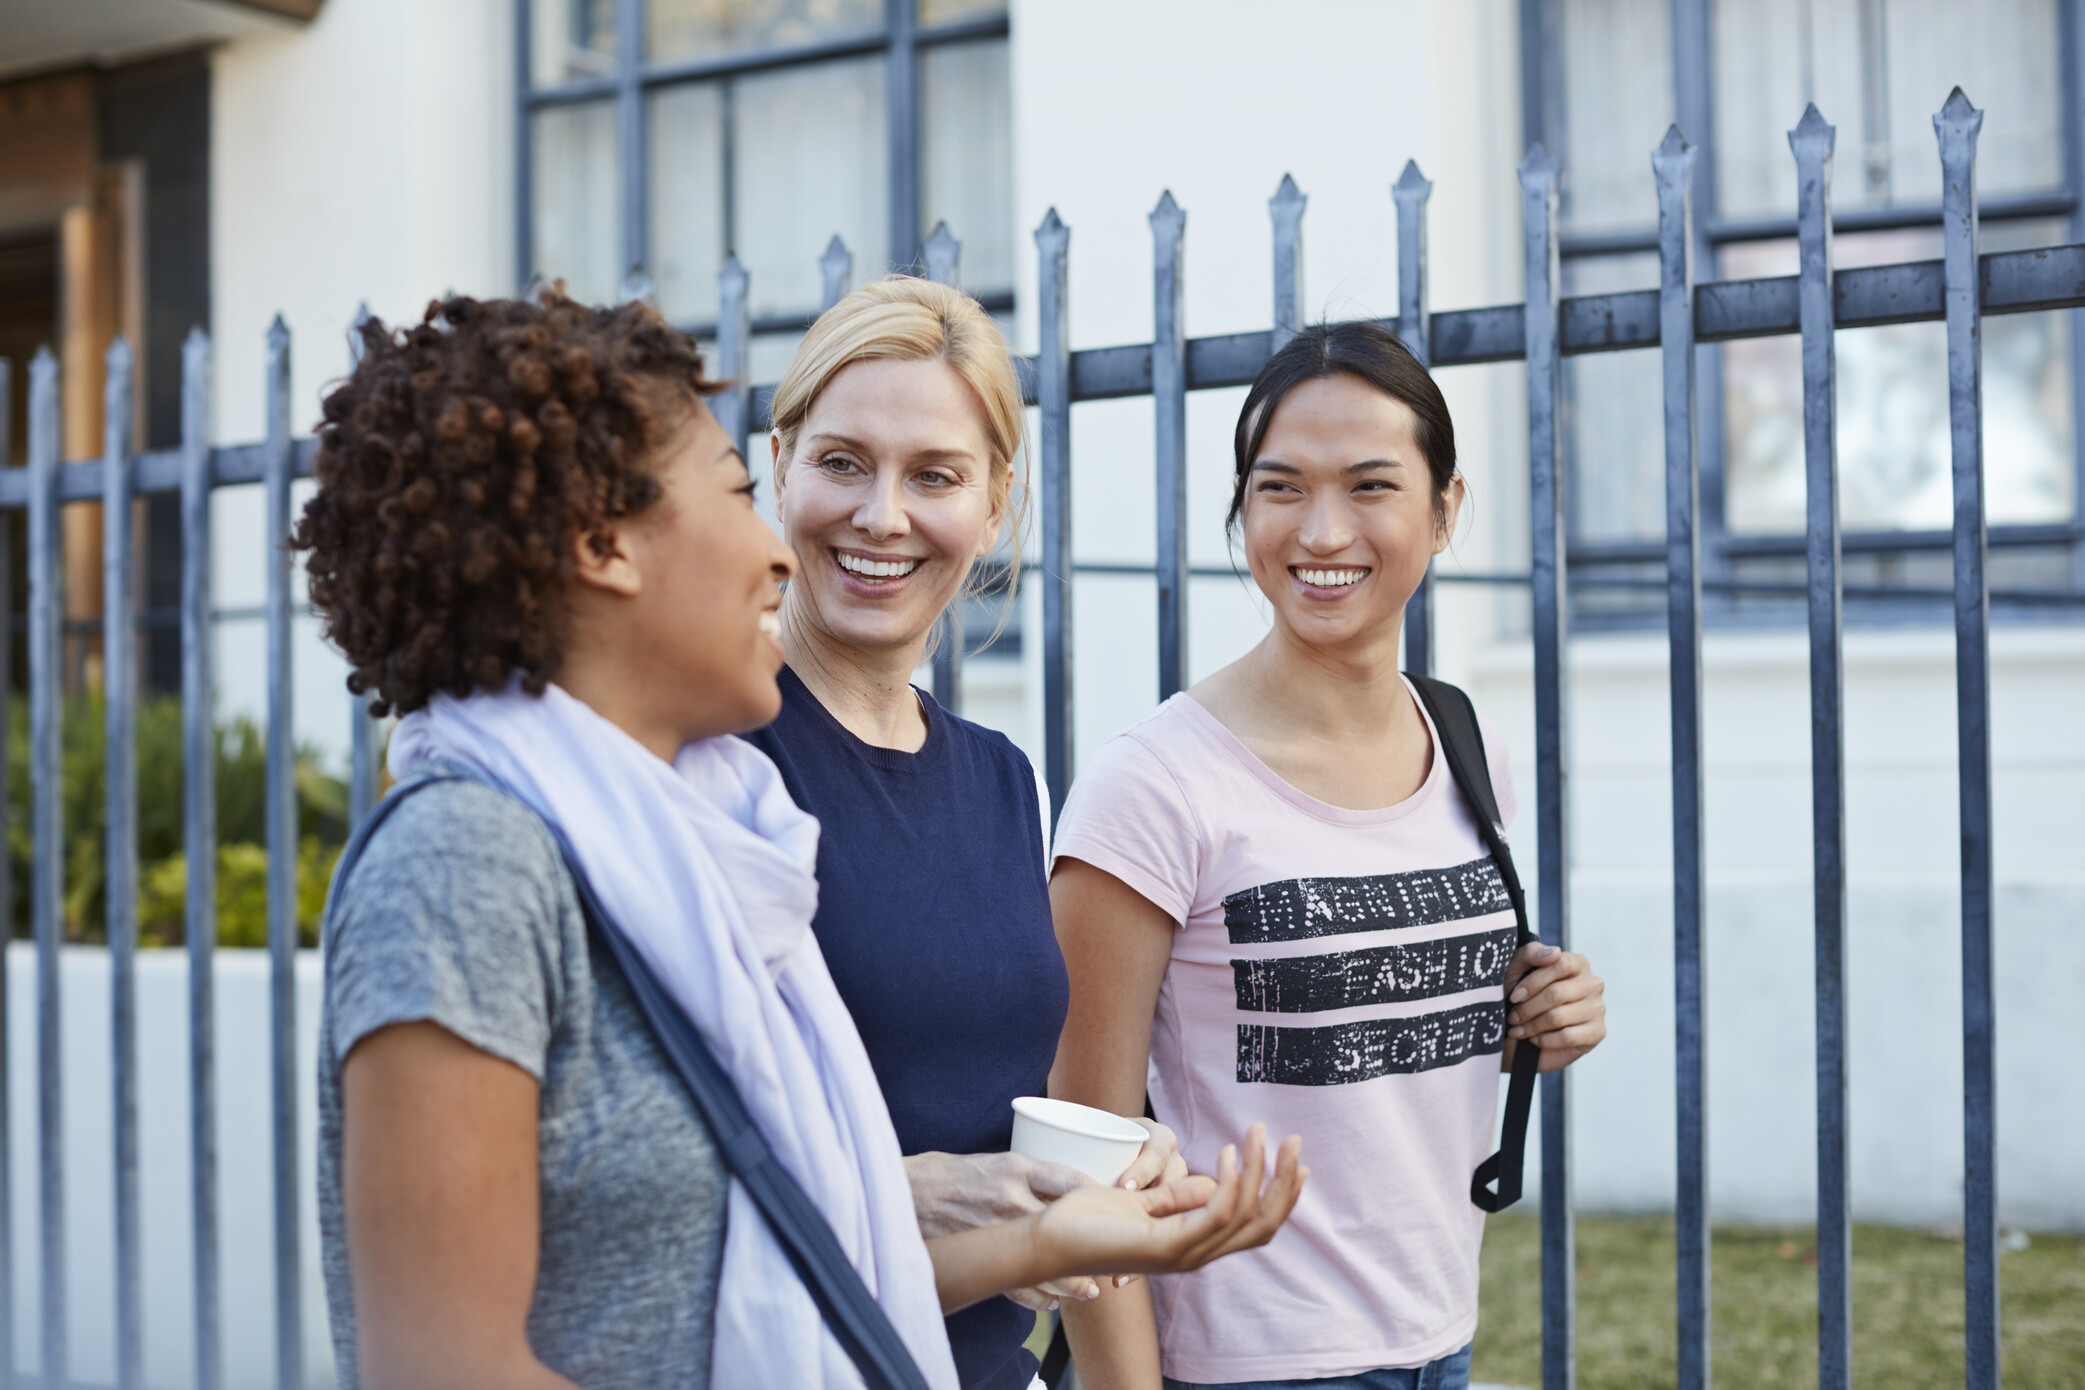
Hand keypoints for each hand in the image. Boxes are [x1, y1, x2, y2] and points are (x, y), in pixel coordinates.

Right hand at [905, 1151, 1100, 1305]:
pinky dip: (1037, 1297)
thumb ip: (1027, 1174)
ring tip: (1090, 1291)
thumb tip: (1064, 1187)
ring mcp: (996, 1229)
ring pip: (1046, 1261)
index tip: (1116, 1207)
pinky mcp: (981, 1256)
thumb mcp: (993, 1160)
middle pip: (1067, 1226)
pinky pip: (1016, 1283)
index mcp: (1016, 1166)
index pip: (1073, 1180)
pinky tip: (1052, 1302)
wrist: (903, 1192)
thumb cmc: (949, 1173)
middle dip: (1092, 1244)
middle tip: (1113, 1258)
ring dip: (1072, 1281)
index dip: (1100, 1196)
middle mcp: (1010, 1197)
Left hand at [1026, 1125, 1306, 1281]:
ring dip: (1261, 1170)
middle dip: (1285, 1182)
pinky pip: (1216, 1214)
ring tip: (1257, 1132)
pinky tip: (1228, 1152)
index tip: (1298, 1163)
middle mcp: (1197, 1255)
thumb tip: (1210, 1183)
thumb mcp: (1143, 1201)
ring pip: (1246, 1215)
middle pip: (1265, 1225)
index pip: (1257, 1228)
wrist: (1050, 1238)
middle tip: (1294, 1140)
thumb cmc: (1088, 1219)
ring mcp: (1184, 1254)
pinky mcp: (1167, 1246)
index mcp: (1195, 1246)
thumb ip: (1176, 1197)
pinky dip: (1231, 1182)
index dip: (1283, 1197)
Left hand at [1503, 942, 1605, 1071]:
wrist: (1519, 1032)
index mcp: (1578, 963)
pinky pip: (1567, 1037)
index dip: (1533, 982)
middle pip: (1556, 993)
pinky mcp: (1598, 1032)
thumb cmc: (1520, 994)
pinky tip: (1534, 1039)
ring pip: (1558, 1017)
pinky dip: (1544, 1040)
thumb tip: (1554, 952)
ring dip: (1531, 1026)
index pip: (1559, 964)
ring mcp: (1598, 1008)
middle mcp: (1593, 983)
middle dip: (1527, 1008)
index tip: (1514, 996)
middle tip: (1512, 1018)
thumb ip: (1531, 953)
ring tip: (1518, 1030)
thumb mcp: (1517, 968)